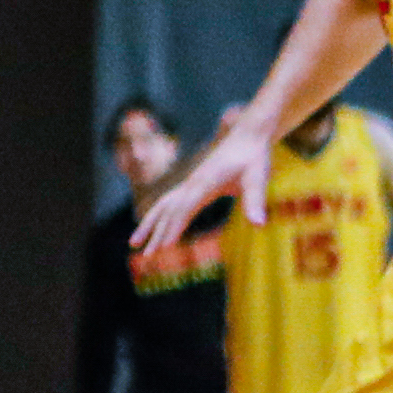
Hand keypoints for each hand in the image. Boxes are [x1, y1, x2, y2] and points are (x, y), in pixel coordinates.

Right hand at [132, 113, 270, 273]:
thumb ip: (255, 201)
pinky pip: (171, 203)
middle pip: (167, 211)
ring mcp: (190, 183)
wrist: (248, 135)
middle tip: (145, 257)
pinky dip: (159, 217)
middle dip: (155, 234)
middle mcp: (192, 183)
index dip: (172, 229)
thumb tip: (259, 224)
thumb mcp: (258, 178)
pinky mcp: (193, 184)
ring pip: (162, 206)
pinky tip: (156, 228)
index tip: (162, 249)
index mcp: (204, 183)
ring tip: (132, 244)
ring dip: (148, 225)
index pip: (184, 210)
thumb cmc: (254, 157)